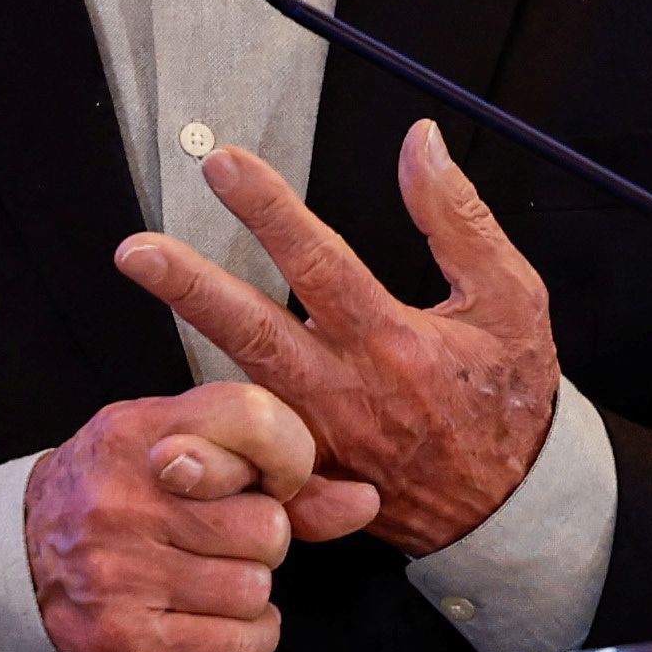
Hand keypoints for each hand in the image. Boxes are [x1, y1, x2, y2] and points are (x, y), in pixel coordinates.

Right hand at [22, 376, 385, 651]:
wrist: (13, 565)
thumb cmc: (108, 499)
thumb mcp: (172, 453)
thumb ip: (269, 470)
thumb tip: (364, 500)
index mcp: (140, 431)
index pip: (254, 419)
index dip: (287, 457)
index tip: (272, 477)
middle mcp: (127, 495)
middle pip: (268, 523)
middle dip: (260, 538)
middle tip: (217, 536)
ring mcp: (122, 568)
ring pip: (257, 586)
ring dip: (246, 591)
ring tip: (203, 576)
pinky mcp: (124, 634)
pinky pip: (238, 642)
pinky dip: (244, 636)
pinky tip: (212, 617)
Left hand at [117, 123, 560, 554]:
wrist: (515, 508)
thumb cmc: (512, 399)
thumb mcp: (511, 300)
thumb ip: (457, 218)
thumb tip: (420, 143)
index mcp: (394, 341)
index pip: (319, 263)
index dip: (268, 212)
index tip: (224, 166)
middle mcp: (346, 390)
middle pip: (254, 332)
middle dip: (190, 288)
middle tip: (136, 251)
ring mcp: (321, 439)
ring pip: (239, 385)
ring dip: (186, 342)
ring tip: (142, 302)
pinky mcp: (311, 477)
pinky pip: (249, 449)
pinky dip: (206, 424)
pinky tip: (164, 395)